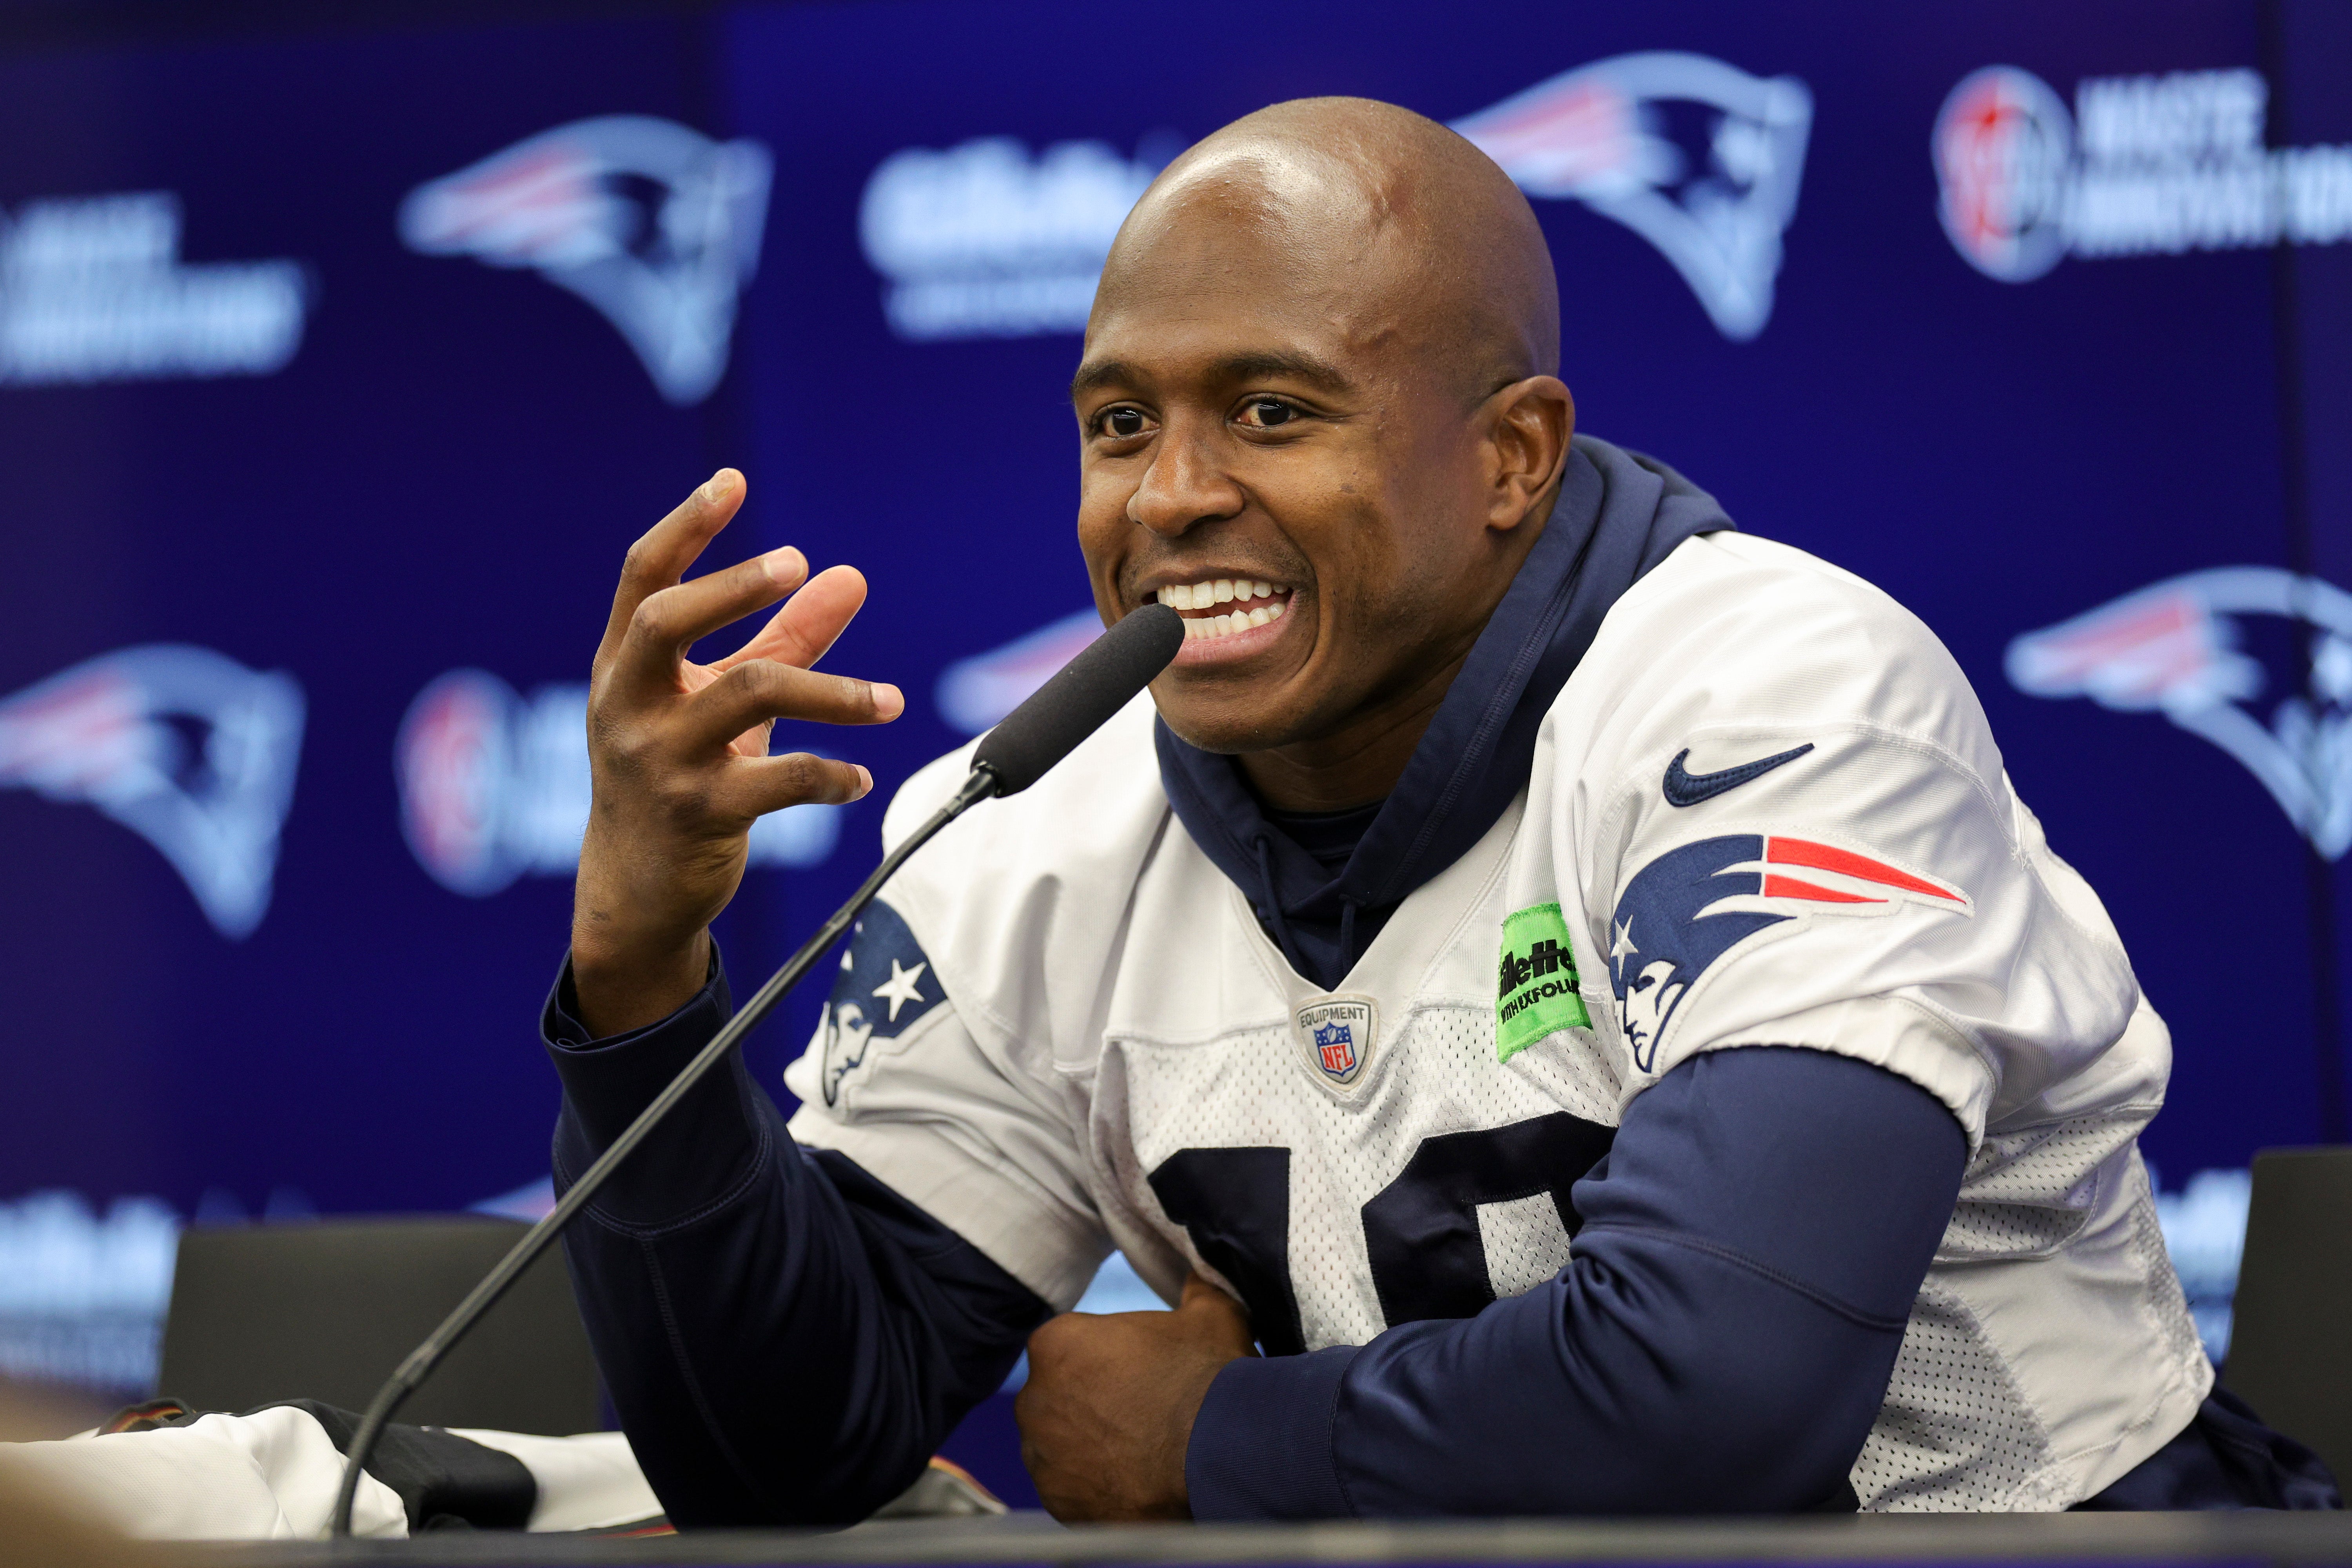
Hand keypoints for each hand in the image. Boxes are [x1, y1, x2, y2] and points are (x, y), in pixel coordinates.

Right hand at [571, 469, 901, 1034]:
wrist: (636, 890)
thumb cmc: (679, 775)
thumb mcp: (718, 700)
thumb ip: (782, 638)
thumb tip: (847, 575)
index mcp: (624, 667)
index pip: (642, 577)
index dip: (684, 526)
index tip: (732, 481)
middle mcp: (629, 705)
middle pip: (668, 620)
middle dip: (733, 586)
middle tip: (796, 563)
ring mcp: (659, 761)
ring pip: (748, 695)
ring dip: (832, 691)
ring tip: (888, 700)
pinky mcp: (699, 815)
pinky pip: (779, 782)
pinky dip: (831, 776)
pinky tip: (860, 782)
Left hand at [1015, 1273, 1255, 1521]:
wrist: (1224, 1457)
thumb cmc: (1208, 1378)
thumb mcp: (1210, 1314)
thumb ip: (1195, 1289)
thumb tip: (1199, 1274)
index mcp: (1057, 1343)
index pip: (1072, 1346)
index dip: (1110, 1358)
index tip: (1142, 1372)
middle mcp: (1034, 1400)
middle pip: (1063, 1396)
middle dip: (1095, 1402)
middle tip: (1145, 1411)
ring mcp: (1042, 1458)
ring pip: (1063, 1445)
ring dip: (1093, 1446)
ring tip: (1144, 1451)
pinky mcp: (1059, 1504)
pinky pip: (1072, 1490)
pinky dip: (1097, 1486)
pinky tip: (1137, 1481)